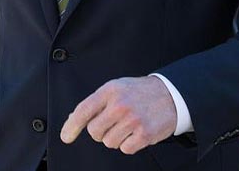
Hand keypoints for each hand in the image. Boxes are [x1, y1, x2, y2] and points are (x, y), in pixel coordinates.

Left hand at [60, 76, 176, 154]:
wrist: (173, 94)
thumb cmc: (142, 92)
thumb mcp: (118, 88)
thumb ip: (96, 103)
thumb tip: (72, 120)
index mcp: (111, 90)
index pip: (83, 110)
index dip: (71, 126)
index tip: (65, 137)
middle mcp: (120, 104)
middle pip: (94, 132)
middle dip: (101, 132)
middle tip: (114, 123)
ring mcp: (133, 120)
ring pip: (109, 142)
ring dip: (117, 137)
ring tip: (129, 125)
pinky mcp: (144, 134)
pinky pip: (124, 149)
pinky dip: (130, 144)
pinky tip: (138, 131)